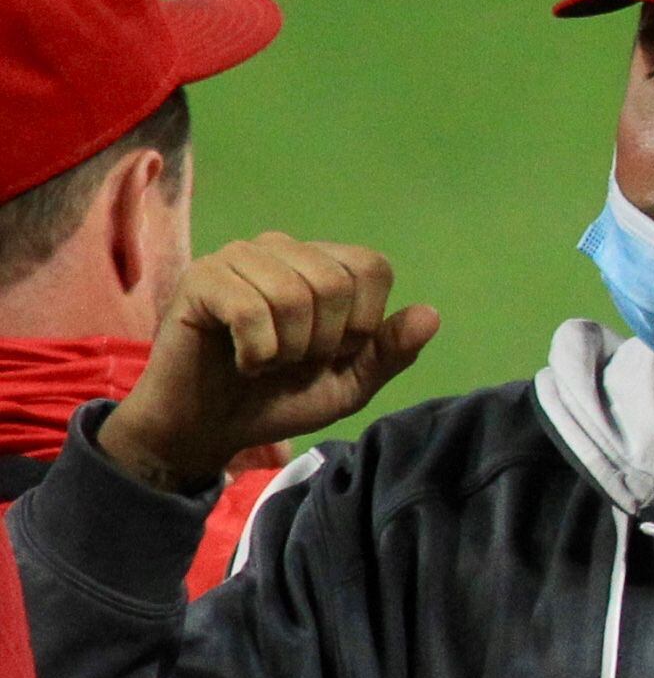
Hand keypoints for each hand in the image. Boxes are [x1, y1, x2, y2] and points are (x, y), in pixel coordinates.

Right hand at [100, 235, 437, 490]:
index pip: (371, 266)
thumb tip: (430, 314)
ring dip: (287, 349)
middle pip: (335, 282)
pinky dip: (255, 351)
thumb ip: (390, 351)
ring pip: (293, 294)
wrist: (212, 429)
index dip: (363, 322)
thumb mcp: (349, 383)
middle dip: (324, 340)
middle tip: (292, 361)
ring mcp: (236, 258)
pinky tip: (241, 362)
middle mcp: (279, 249)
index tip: (332, 353)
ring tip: (266, 362)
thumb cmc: (280, 399)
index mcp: (320, 263)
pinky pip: (248, 309)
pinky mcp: (199, 279)